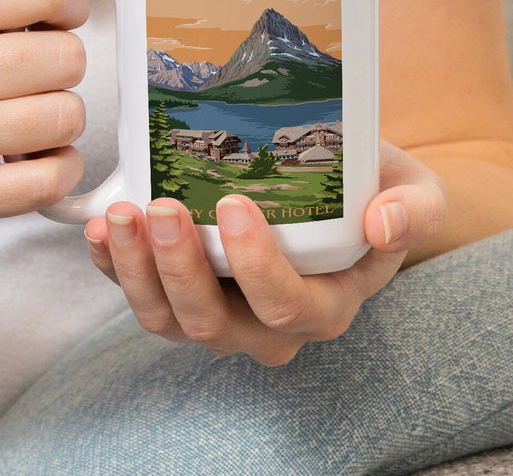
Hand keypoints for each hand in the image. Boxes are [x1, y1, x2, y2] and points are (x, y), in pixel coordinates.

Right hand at [0, 0, 88, 253]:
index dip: (70, 0)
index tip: (57, 17)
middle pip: (65, 56)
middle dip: (64, 64)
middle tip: (36, 73)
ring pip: (63, 118)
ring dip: (60, 120)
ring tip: (29, 117)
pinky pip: (46, 181)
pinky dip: (57, 170)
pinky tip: (34, 158)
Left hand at [84, 139, 446, 363]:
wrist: (332, 188)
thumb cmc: (370, 189)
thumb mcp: (414, 190)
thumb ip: (415, 209)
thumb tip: (383, 223)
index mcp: (323, 305)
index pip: (287, 305)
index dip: (256, 265)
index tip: (233, 205)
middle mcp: (264, 325)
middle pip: (212, 322)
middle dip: (180, 268)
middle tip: (161, 207)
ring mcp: (215, 312)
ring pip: (165, 319)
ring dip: (135, 269)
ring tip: (120, 215)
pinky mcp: (174, 290)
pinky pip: (135, 293)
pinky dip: (110, 266)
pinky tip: (98, 228)